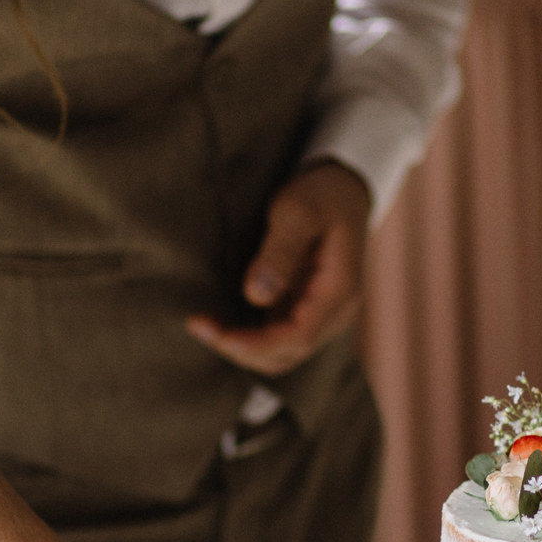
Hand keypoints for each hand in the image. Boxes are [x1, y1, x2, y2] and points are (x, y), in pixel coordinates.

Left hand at [185, 161, 371, 377]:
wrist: (342, 188)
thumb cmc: (320, 194)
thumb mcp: (298, 211)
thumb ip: (279, 252)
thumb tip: (256, 296)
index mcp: (339, 291)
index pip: (299, 337)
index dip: (256, 344)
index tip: (218, 335)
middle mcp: (334, 312)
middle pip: (287, 353)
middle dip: (241, 348)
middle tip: (198, 325)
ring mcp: (320, 314)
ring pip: (280, 353)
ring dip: (242, 347)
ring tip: (204, 325)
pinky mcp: (303, 309)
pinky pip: (276, 337)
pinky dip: (248, 337)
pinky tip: (220, 321)